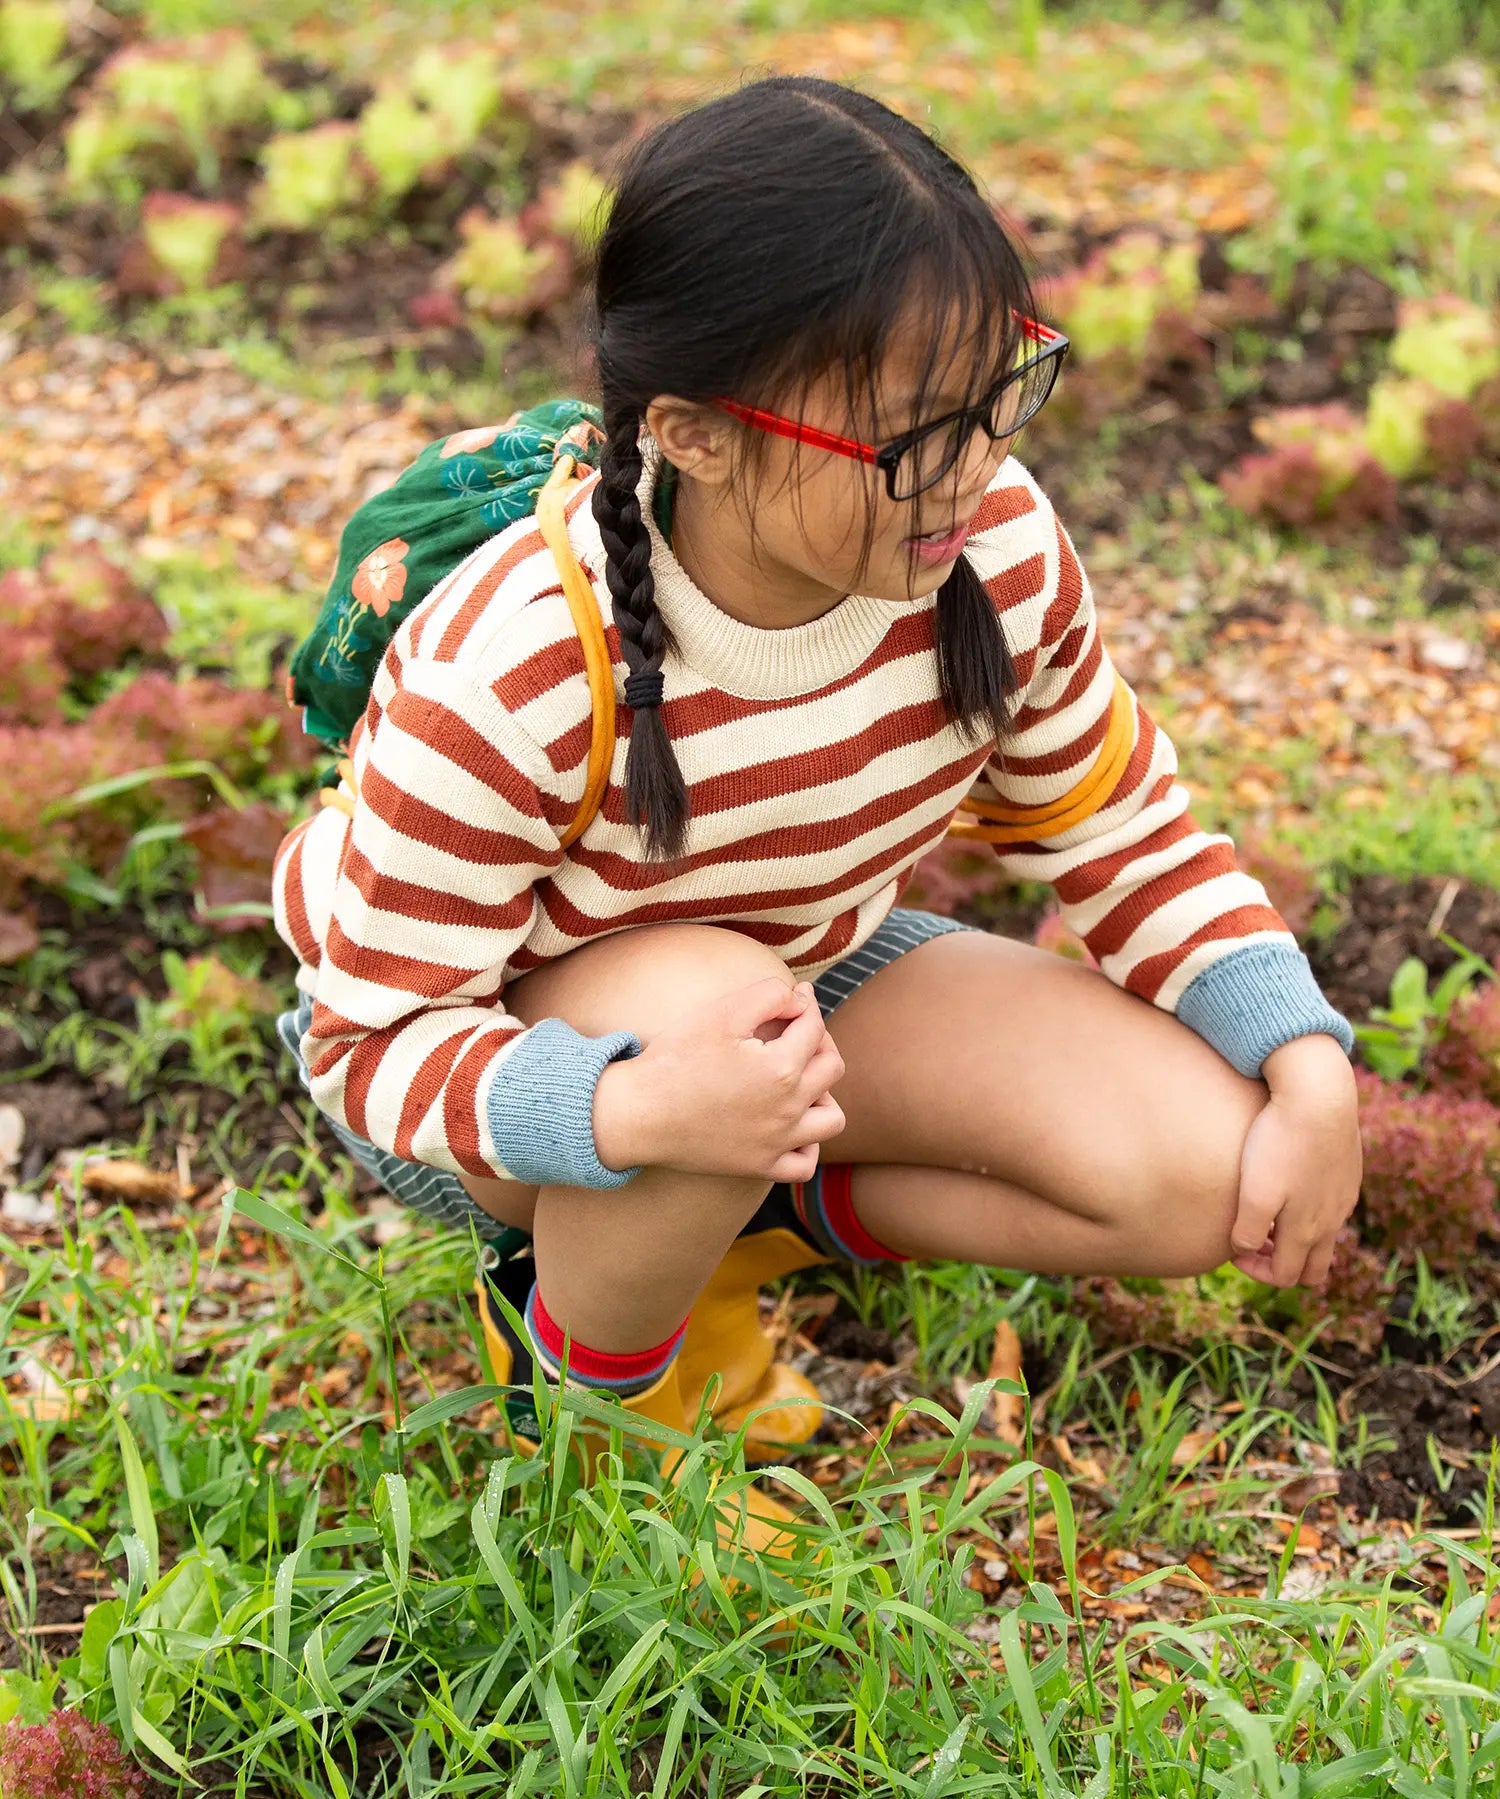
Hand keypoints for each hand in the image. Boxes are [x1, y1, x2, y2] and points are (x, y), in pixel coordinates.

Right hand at [593, 978, 845, 1182]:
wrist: (638, 1114)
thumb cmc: (675, 1060)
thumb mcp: (721, 1013)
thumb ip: (769, 995)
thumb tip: (801, 998)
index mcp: (781, 1068)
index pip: (814, 1027)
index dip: (805, 1004)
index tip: (792, 997)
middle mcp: (789, 1108)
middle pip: (831, 1068)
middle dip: (819, 1041)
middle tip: (794, 1031)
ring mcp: (777, 1142)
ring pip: (831, 1118)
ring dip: (824, 1094)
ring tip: (798, 1079)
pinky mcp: (760, 1166)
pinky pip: (804, 1163)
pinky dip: (807, 1144)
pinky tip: (789, 1124)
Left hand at [1229, 1035, 1361, 1287]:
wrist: (1318, 1095)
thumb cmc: (1280, 1143)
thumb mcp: (1255, 1194)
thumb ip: (1249, 1231)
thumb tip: (1244, 1250)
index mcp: (1309, 1231)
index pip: (1288, 1277)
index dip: (1258, 1271)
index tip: (1235, 1248)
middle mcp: (1333, 1219)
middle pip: (1315, 1268)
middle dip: (1285, 1264)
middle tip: (1256, 1241)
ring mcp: (1345, 1195)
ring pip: (1325, 1236)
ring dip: (1298, 1237)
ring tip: (1270, 1213)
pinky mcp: (1348, 1171)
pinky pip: (1333, 1205)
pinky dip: (1311, 1209)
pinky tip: (1289, 1181)